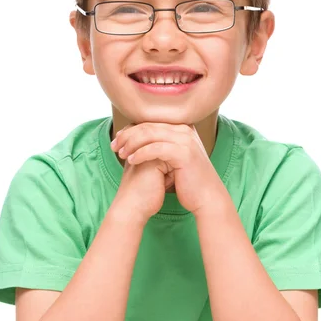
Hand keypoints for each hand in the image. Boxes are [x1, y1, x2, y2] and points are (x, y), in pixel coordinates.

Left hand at [111, 122, 227, 216]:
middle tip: (114, 146)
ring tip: (120, 153)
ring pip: (150, 134)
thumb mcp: (173, 160)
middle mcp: (184, 130)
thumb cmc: (188, 181)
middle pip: (148, 126)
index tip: (117, 139)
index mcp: (181, 129)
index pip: (151, 122)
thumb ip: (160, 147)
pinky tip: (131, 160)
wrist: (206, 198)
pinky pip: (156, 148)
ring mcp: (185, 140)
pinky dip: (141, 153)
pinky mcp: (184, 152)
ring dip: (131, 143)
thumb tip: (138, 142)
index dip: (131, 129)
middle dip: (127, 135)